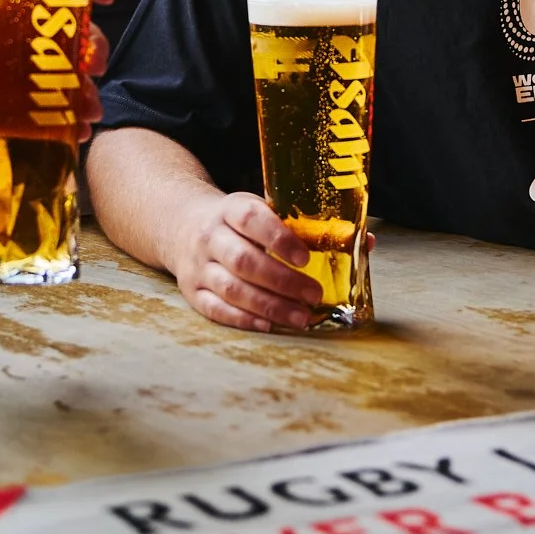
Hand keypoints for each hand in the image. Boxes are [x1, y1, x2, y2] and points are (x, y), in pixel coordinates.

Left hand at [0, 0, 115, 160]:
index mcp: (10, 16)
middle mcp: (29, 43)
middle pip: (77, 35)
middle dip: (96, 46)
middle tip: (95, 64)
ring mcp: (33, 79)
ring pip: (76, 77)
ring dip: (90, 90)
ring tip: (90, 108)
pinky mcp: (30, 112)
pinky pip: (62, 114)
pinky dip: (75, 122)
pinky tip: (80, 130)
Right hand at [169, 189, 326, 332]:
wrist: (182, 226)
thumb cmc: (234, 221)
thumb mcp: (255, 207)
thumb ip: (290, 222)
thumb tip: (352, 240)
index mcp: (229, 209)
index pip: (250, 219)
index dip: (278, 238)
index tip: (305, 257)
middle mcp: (209, 237)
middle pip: (243, 261)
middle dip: (282, 281)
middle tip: (314, 294)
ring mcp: (198, 267)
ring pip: (232, 290)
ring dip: (269, 306)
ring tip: (301, 316)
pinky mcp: (192, 293)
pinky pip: (216, 310)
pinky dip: (244, 320)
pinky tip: (269, 325)